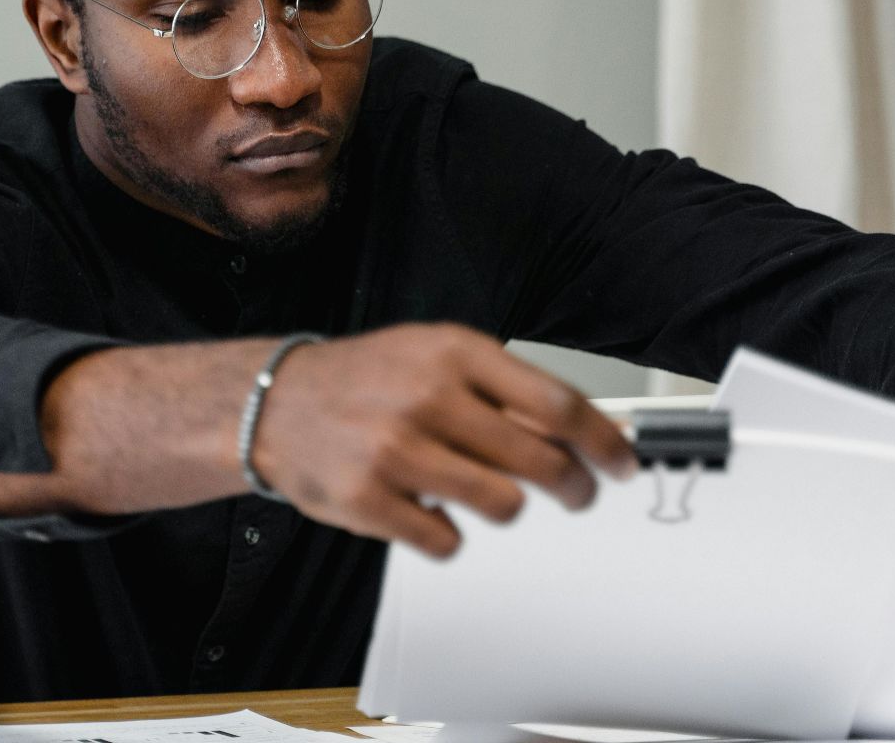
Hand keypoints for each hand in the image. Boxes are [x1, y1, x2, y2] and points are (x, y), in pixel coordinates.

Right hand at [252, 322, 637, 557]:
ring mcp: (397, 451)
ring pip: (503, 506)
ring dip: (506, 508)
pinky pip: (447, 541)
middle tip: (576, 494)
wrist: (274, 402)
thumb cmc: (364, 379)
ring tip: (486, 494)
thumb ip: (499, 388)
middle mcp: (428, 398)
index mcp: (453, 354)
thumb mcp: (433, 356)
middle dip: (573, 487)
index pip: (556, 404)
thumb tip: (574, 433)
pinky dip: (448, 534)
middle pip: (539, 461)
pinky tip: (430, 509)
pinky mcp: (370, 501)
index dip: (602, 441)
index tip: (621, 463)